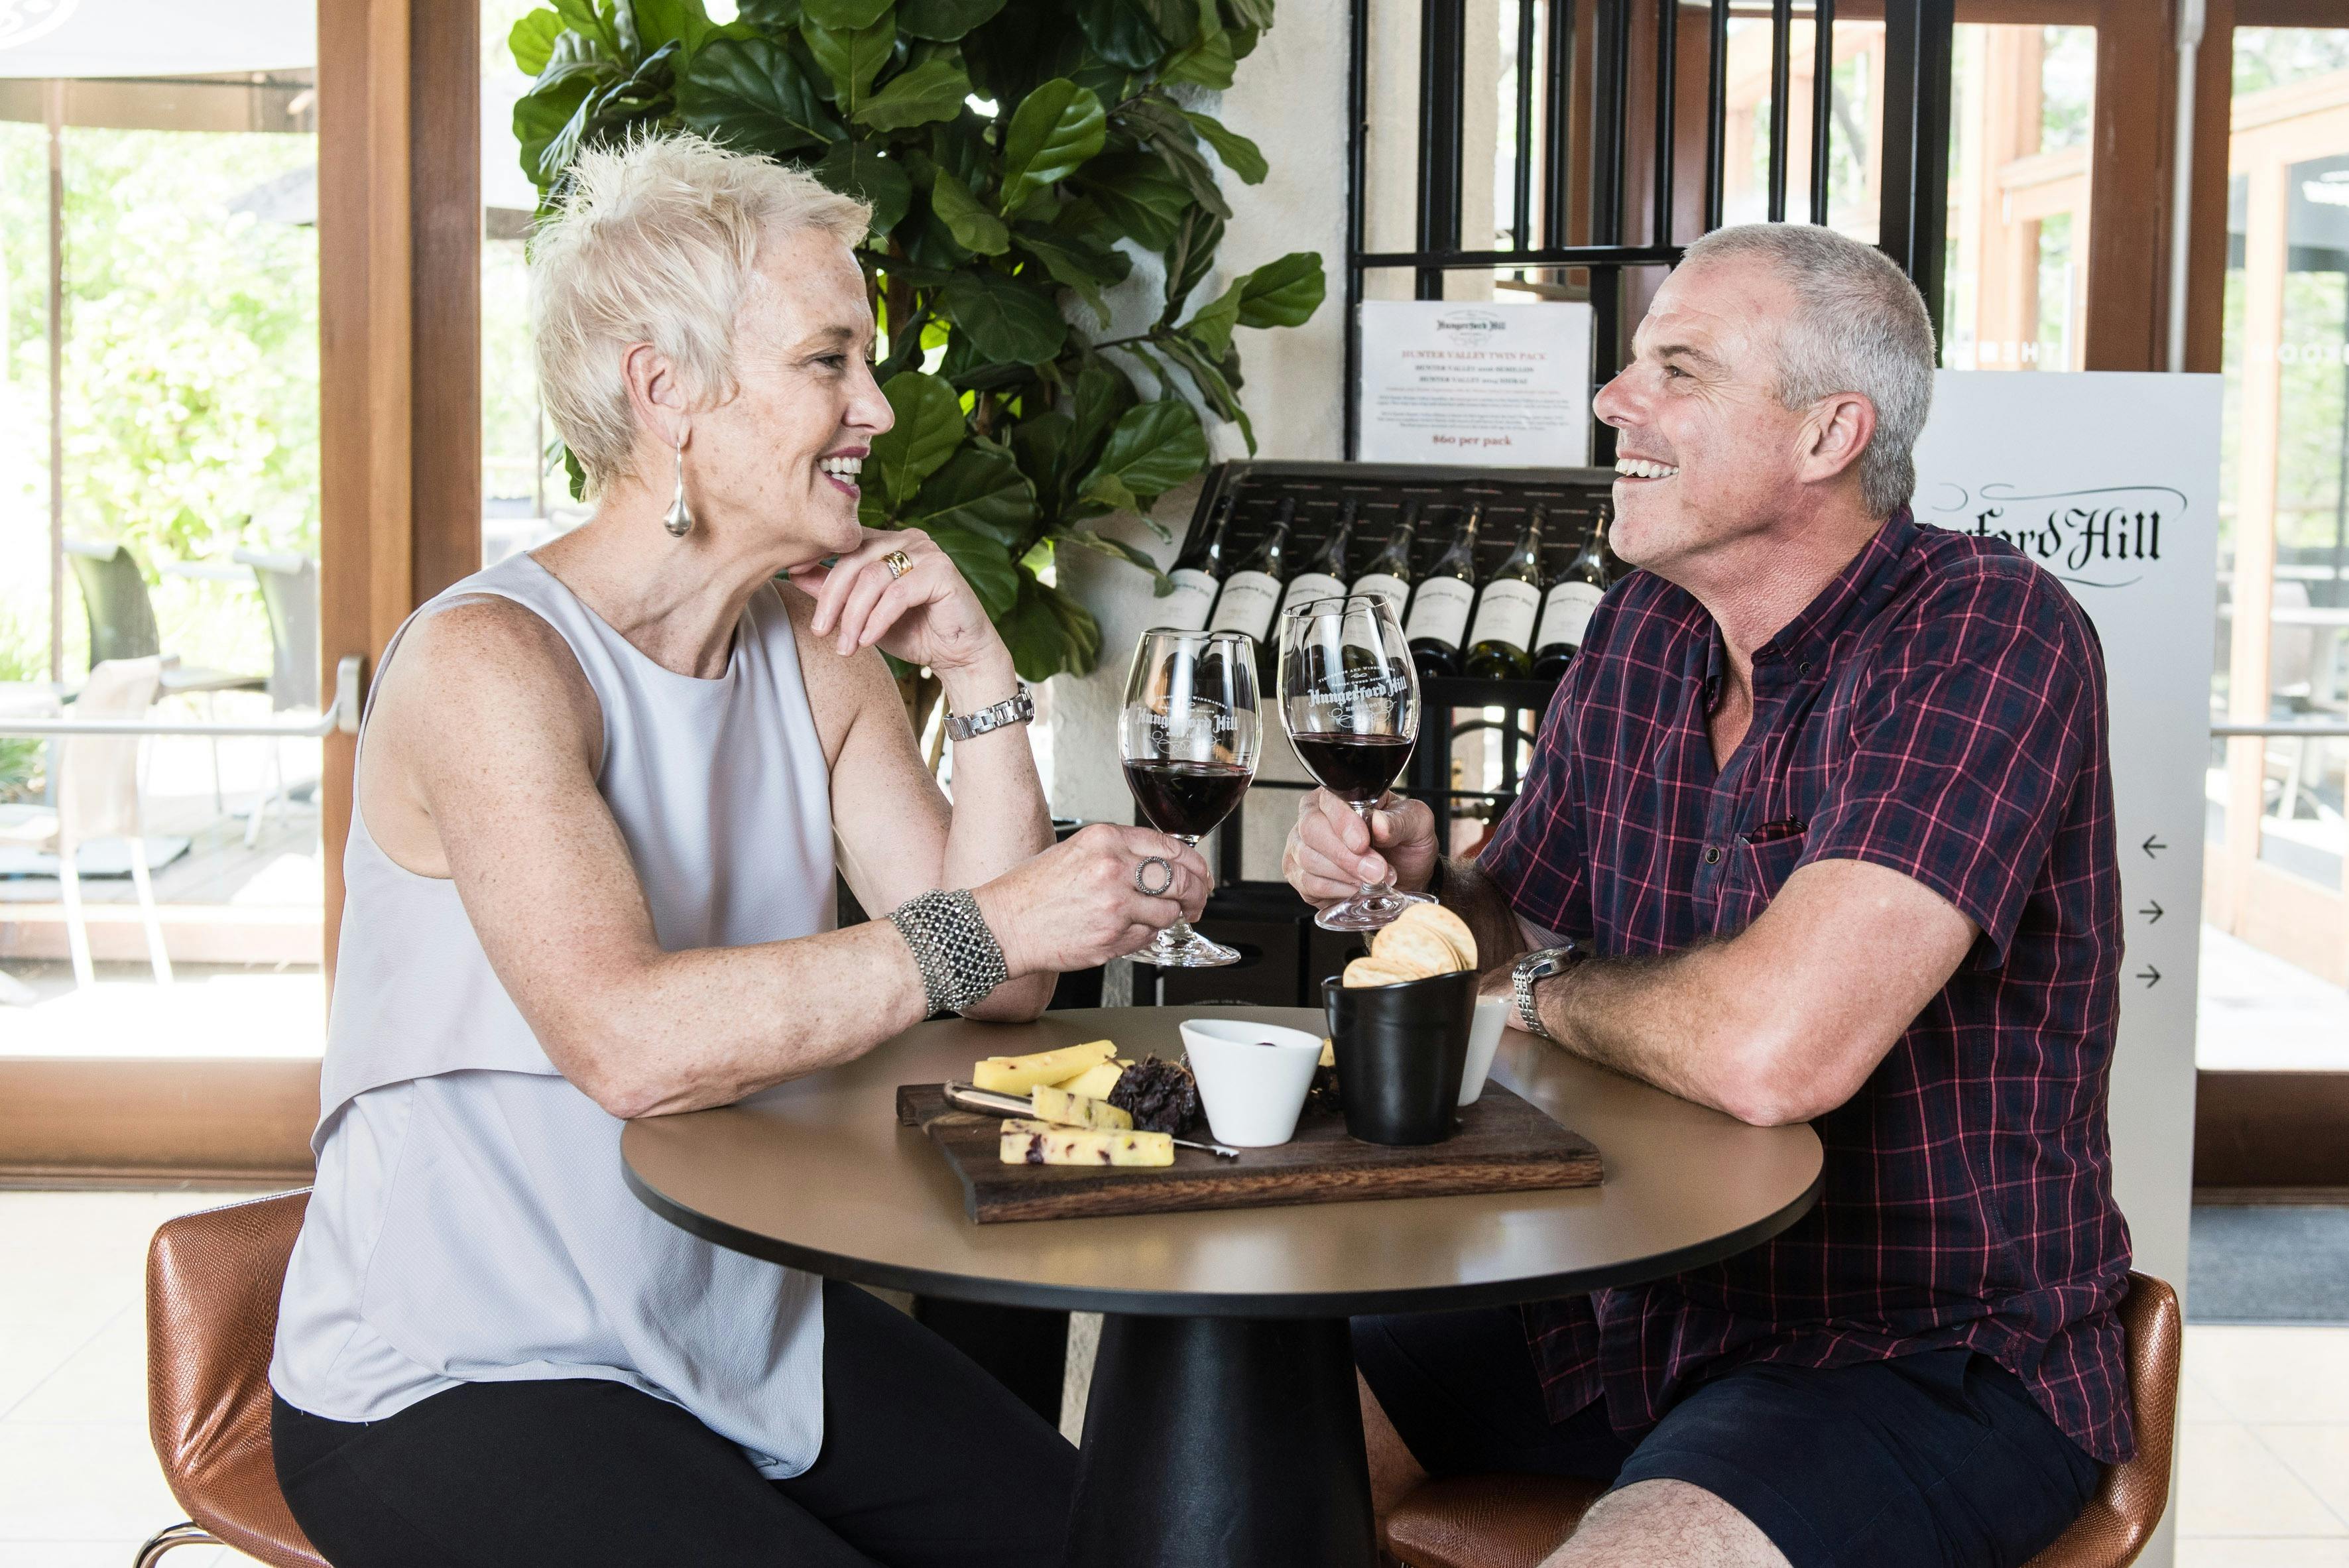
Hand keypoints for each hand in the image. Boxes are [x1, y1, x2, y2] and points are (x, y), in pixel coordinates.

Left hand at [787, 527, 1005, 680]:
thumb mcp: (864, 614)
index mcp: (888, 542)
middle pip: (853, 560)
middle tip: (820, 631)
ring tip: (847, 645)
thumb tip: (795, 573)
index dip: (817, 557)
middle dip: (831, 598)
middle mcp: (907, 539)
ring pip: (873, 577)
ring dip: (854, 616)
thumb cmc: (914, 632)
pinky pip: (897, 594)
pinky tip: (869, 640)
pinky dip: (878, 620)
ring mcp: (927, 552)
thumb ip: (835, 593)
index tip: (792, 574)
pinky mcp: (941, 572)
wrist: (959, 656)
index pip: (844, 544)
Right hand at [975, 824, 1212, 975]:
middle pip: (1181, 879)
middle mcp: (1113, 868)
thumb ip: (1119, 853)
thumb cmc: (1031, 891)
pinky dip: (1144, 936)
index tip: (1199, 874)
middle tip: (1196, 902)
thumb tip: (1160, 865)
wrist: (1001, 926)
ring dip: (1168, 918)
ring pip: (1169, 911)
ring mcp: (1114, 905)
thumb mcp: (1076, 851)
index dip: (1194, 863)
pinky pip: (1147, 937)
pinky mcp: (1111, 937)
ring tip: (1151, 919)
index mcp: (1104, 840)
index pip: (1170, 846)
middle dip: (1197, 893)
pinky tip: (1123, 931)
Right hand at [1283, 789, 1439, 903]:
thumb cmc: (1405, 844)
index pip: (1330, 800)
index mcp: (1339, 795)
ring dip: (1345, 875)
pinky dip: (1336, 890)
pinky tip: (1355, 889)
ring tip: (1373, 880)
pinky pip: (1308, 882)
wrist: (1405, 878)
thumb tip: (1379, 824)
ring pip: (1308, 858)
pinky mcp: (1299, 874)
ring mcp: (1302, 845)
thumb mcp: (1417, 825)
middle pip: (1312, 830)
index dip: (1344, 823)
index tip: (1363, 843)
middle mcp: (1314, 815)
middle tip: (1377, 871)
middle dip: (1346, 856)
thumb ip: (1400, 820)